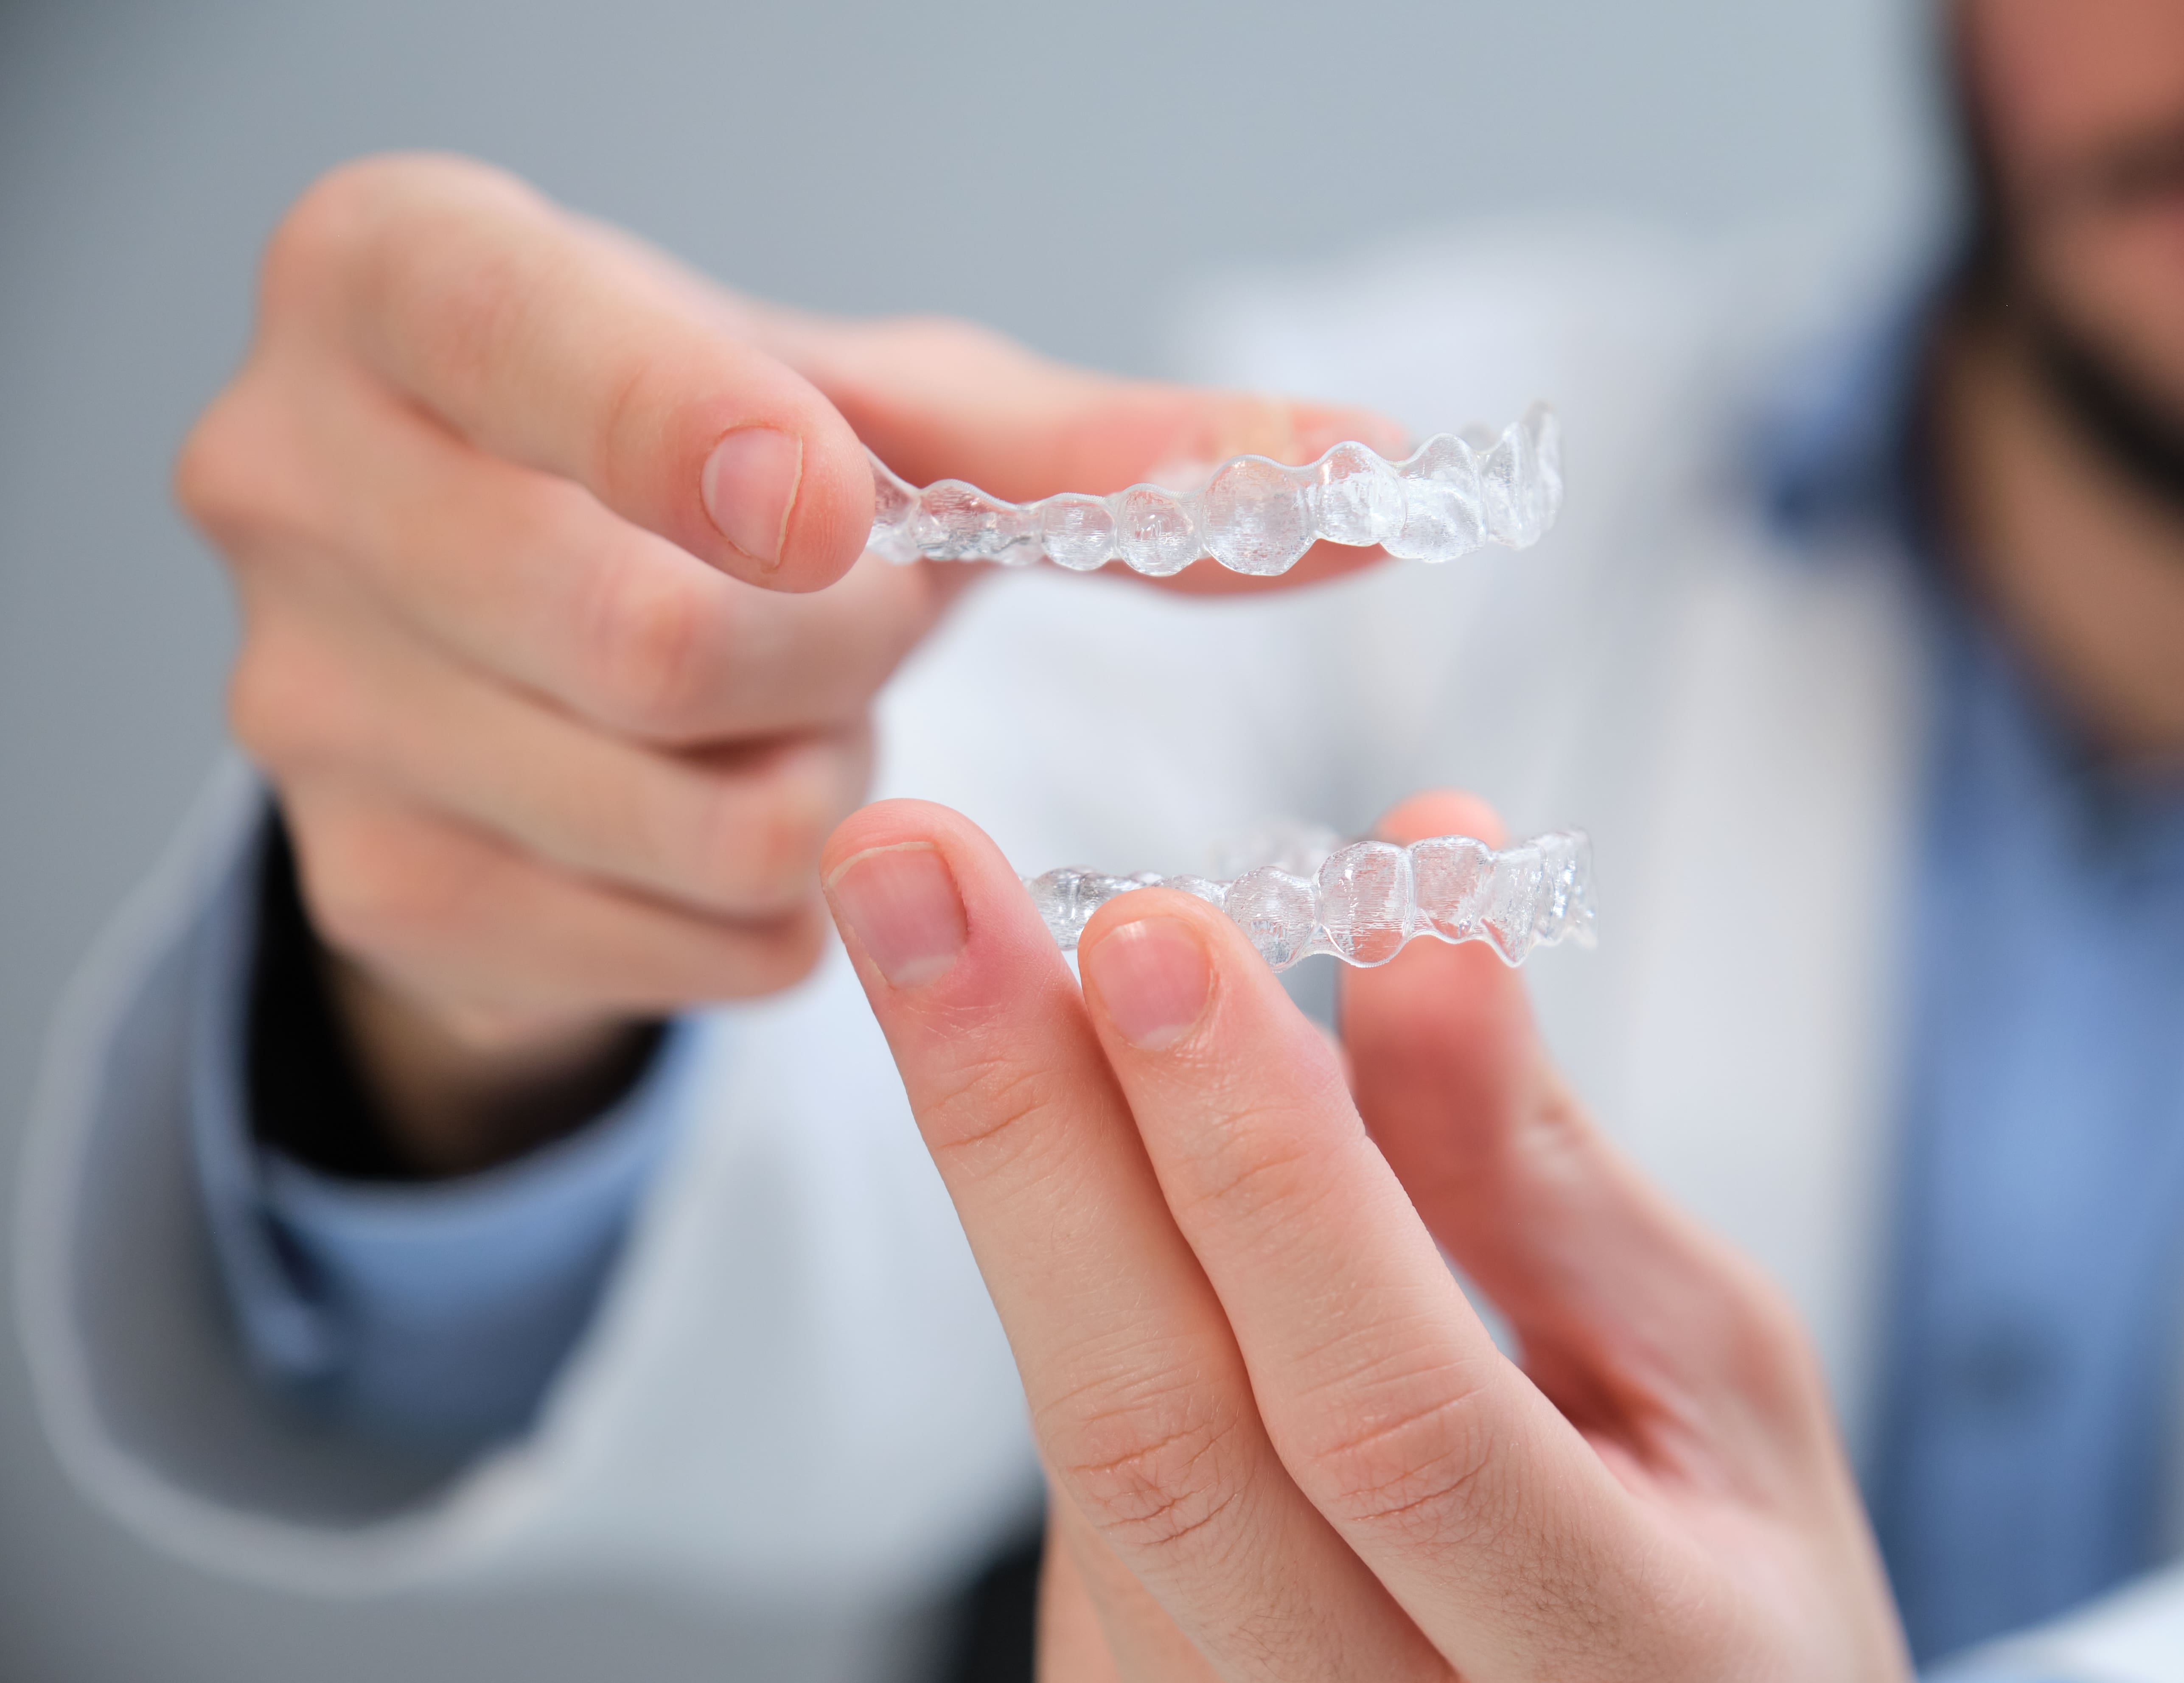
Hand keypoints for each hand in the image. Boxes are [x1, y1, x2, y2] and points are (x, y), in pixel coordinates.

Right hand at [180, 152, 1391, 1171]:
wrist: (558, 641)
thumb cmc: (734, 483)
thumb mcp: (904, 424)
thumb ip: (1122, 453)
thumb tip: (1385, 477)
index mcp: (401, 282)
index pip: (523, 337)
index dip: (689, 425)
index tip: (832, 501)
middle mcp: (291, 473)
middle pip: (649, 637)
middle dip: (837, 649)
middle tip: (859, 609)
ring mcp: (306, 705)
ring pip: (679, 812)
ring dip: (818, 779)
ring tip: (787, 706)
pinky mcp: (364, 890)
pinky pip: (678, 941)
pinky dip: (769, 902)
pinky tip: (730, 808)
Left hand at [819, 791, 1910, 1679]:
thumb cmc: (1722, 1570)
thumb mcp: (1707, 1369)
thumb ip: (1539, 1170)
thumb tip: (1425, 909)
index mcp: (1618, 1665)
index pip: (1386, 1413)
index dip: (1262, 1167)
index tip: (1151, 929)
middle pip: (1158, 1444)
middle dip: (1019, 1130)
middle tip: (910, 874)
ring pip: (1093, 1452)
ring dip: (1026, 1171)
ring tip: (981, 950)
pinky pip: (1081, 1488)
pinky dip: (1082, 1279)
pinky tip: (1090, 1149)